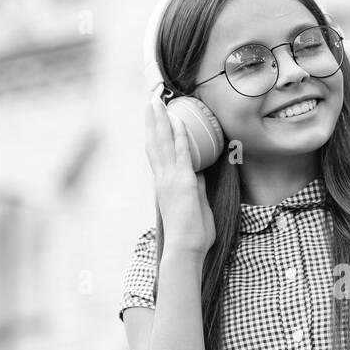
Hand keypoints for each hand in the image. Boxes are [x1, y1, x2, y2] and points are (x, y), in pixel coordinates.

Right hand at [145, 93, 214, 259]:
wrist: (185, 249)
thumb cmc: (191, 234)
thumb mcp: (195, 205)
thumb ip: (196, 188)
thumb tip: (200, 174)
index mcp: (164, 185)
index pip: (157, 154)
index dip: (154, 135)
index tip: (154, 119)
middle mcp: (163, 179)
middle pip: (154, 143)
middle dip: (152, 121)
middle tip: (149, 100)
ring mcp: (170, 179)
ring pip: (163, 143)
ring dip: (161, 121)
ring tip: (156, 101)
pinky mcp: (182, 182)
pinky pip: (182, 153)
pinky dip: (180, 136)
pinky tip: (179, 121)